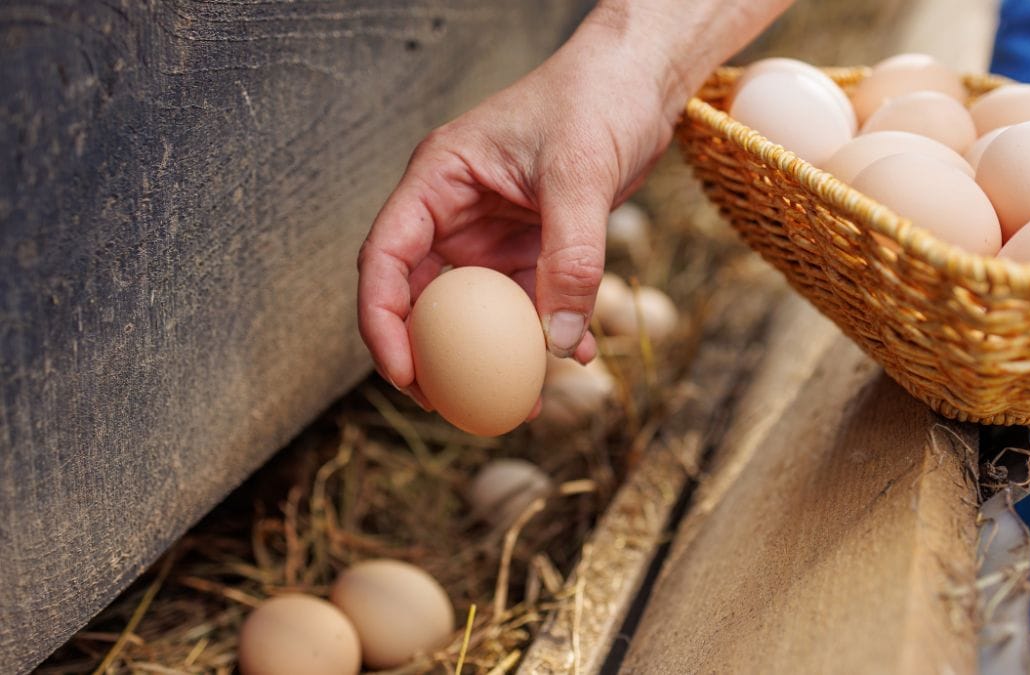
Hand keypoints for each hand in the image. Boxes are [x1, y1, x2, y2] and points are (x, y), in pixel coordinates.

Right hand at [357, 19, 679, 405]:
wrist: (640, 83)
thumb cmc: (598, 99)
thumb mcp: (581, 176)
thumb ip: (571, 258)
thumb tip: (558, 342)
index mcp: (438, 181)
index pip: (385, 257)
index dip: (383, 321)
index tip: (404, 374)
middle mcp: (454, 210)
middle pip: (420, 295)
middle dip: (432, 356)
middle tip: (456, 407)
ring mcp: (489, 231)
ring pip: (474, 309)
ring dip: (494, 357)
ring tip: (526, 400)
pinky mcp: (528, 245)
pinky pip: (525, 302)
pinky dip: (544, 332)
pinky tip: (577, 355)